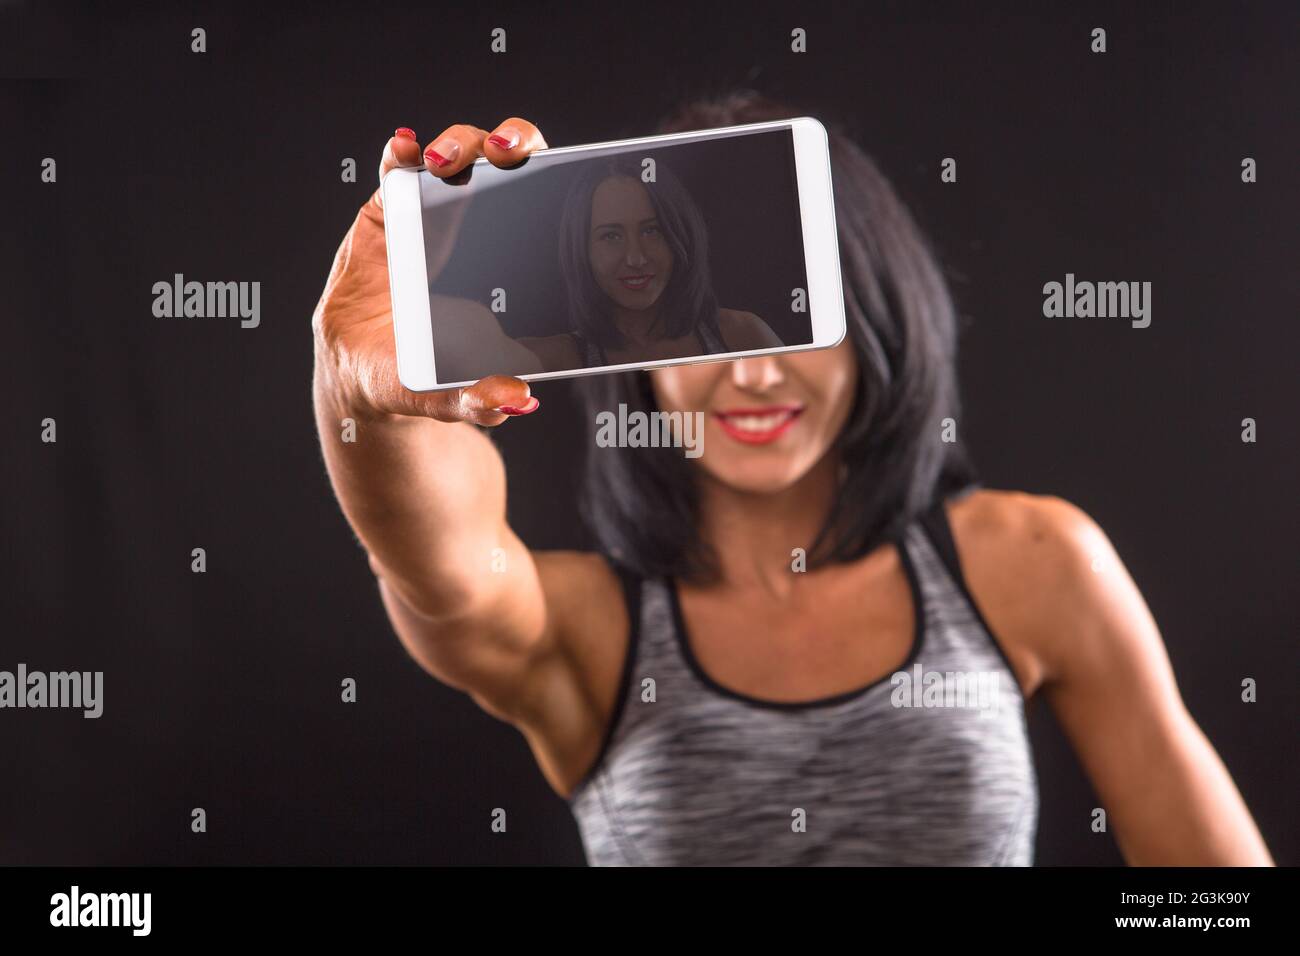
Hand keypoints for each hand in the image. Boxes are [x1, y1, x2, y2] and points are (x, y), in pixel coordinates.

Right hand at [311, 119, 549, 424]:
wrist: (362, 373)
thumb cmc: (421, 376)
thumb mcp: (449, 394)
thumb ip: (479, 399)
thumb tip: (519, 401)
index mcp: (505, 262)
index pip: (539, 203)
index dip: (548, 181)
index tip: (543, 173)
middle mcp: (473, 228)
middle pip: (502, 163)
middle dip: (508, 141)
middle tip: (501, 154)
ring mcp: (428, 214)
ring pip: (452, 156)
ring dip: (454, 144)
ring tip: (440, 161)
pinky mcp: (386, 210)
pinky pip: (395, 169)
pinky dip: (399, 153)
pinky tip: (401, 149)